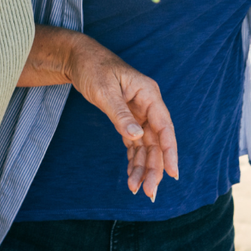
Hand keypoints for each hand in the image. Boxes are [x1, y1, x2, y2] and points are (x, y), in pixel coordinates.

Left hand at [62, 33, 179, 199]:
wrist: (77, 58)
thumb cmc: (92, 68)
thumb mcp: (104, 90)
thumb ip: (120, 114)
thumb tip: (137, 136)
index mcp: (148, 94)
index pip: (165, 127)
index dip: (170, 151)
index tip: (173, 173)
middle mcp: (147, 105)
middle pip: (157, 141)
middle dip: (154, 167)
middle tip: (150, 192)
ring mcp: (138, 113)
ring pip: (146, 146)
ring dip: (143, 167)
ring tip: (137, 189)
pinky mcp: (127, 119)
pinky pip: (134, 143)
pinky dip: (133, 160)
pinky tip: (131, 176)